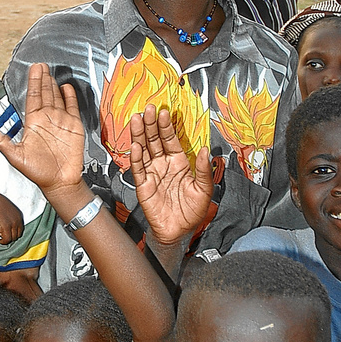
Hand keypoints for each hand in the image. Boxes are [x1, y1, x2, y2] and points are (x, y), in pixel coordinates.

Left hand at [0, 63, 83, 196]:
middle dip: (43, 79)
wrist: (60, 182)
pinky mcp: (74, 126)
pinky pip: (72, 107)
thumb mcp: (15, 156)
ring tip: (51, 72)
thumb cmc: (38, 172)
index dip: (33, 83)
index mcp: (33, 123)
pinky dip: (70, 97)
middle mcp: (46, 119)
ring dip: (54, 85)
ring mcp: (60, 121)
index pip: (32, 97)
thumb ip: (0, 141)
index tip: (34, 70)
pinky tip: (66, 87)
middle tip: (41, 64)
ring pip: (56, 97)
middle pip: (44, 93)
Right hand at [0, 193, 24, 244]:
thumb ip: (10, 217)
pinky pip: (7, 239)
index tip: (9, 234)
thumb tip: (8, 225)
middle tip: (4, 236)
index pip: (20, 229)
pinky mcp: (6, 228)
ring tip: (1, 238)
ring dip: (7, 239)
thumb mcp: (8, 210)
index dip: (14, 233)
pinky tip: (0, 241)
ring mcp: (12, 224)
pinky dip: (4, 242)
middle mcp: (18, 220)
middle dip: (11, 237)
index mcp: (19, 216)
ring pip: (12, 238)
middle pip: (17, 235)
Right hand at [129, 104, 212, 244]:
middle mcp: (163, 166)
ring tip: (137, 120)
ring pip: (144, 151)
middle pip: (154, 141)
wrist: (179, 232)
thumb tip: (205, 151)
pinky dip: (136, 158)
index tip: (164, 112)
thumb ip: (203, 170)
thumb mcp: (204, 189)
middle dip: (151, 125)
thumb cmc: (192, 212)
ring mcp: (152, 174)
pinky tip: (135, 146)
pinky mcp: (143, 186)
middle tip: (148, 109)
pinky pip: (139, 170)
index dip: (166, 126)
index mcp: (178, 163)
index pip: (170, 140)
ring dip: (140, 135)